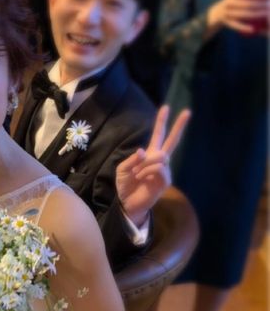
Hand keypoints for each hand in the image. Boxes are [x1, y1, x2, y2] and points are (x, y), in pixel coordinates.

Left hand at [116, 106, 190, 226]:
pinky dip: (147, 171)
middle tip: (187, 112)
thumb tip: (143, 151)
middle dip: (179, 126)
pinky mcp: (166, 180)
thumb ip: (131, 159)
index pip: (158, 136)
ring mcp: (164, 170)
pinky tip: (141, 178)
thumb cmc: (126, 185)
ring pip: (160, 156)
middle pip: (172, 141)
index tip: (166, 107)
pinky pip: (159, 168)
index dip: (161, 122)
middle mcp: (159, 160)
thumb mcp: (122, 170)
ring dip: (145, 164)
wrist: (128, 203)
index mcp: (149, 155)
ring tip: (137, 174)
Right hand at [207, 0, 269, 35]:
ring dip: (255, 15)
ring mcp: (226, 11)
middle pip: (247, 4)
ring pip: (243, 14)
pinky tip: (252, 29)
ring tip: (265, 15)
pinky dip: (244, 27)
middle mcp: (229, 1)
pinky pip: (236, 24)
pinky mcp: (224, 21)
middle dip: (260, 6)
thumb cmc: (232, 5)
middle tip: (268, 7)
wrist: (214, 14)